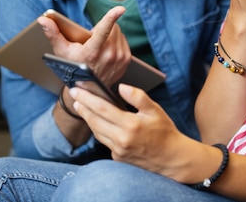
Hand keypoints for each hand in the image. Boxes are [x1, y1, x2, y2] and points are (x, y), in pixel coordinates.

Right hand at [37, 6, 130, 85]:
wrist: (89, 90)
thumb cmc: (73, 68)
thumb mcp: (62, 52)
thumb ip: (53, 34)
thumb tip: (44, 20)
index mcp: (93, 52)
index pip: (102, 32)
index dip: (111, 18)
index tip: (119, 9)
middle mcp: (109, 55)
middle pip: (112, 28)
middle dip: (103, 28)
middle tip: (92, 40)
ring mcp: (119, 58)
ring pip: (119, 33)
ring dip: (111, 34)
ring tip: (100, 46)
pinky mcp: (126, 60)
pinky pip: (123, 41)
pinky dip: (116, 41)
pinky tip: (107, 50)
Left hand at [70, 84, 189, 176]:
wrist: (171, 158)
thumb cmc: (165, 132)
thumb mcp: (155, 110)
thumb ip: (138, 97)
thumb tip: (121, 87)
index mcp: (131, 125)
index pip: (102, 108)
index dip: (87, 98)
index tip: (77, 89)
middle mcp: (122, 139)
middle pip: (94, 120)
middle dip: (82, 106)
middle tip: (74, 94)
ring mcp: (118, 150)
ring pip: (96, 132)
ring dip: (87, 118)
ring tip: (81, 106)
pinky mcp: (118, 158)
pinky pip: (104, 141)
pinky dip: (98, 130)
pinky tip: (97, 122)